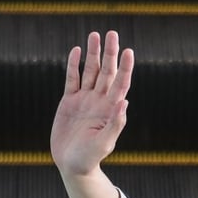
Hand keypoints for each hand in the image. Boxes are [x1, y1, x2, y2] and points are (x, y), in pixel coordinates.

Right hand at [51, 30, 133, 176]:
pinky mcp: (68, 102)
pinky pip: (72, 79)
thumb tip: (124, 102)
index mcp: (110, 109)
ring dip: (93, 54)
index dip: (125, 67)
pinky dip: (74, 65)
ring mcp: (84, 100)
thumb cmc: (91, 158)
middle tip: (112, 33)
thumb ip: (115, 123)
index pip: (121, 83)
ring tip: (96, 35)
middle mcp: (99, 101)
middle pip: (106, 72)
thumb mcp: (105, 142)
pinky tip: (77, 51)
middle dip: (109, 53)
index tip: (128, 51)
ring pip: (90, 71)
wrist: (72, 164)